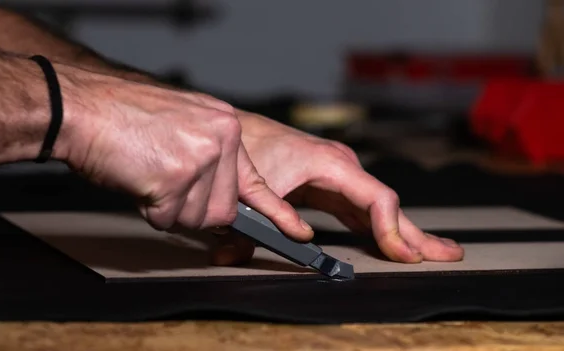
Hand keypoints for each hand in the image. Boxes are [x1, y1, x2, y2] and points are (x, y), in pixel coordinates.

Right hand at [58, 70, 312, 237]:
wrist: (82, 107)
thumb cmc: (123, 117)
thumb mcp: (183, 127)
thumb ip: (210, 161)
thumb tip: (222, 202)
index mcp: (225, 126)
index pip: (256, 181)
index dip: (277, 213)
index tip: (298, 233)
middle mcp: (220, 141)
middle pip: (223, 210)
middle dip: (193, 209)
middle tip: (165, 182)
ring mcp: (200, 160)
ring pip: (198, 219)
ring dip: (170, 209)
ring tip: (150, 174)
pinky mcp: (176, 179)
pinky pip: (168, 219)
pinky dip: (150, 210)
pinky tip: (139, 179)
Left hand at [211, 111, 463, 264]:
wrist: (234, 127)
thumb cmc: (247, 147)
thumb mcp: (252, 188)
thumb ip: (254, 224)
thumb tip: (261, 252)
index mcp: (332, 164)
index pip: (378, 199)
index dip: (393, 230)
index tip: (404, 257)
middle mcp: (342, 167)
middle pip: (388, 205)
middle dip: (417, 233)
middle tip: (450, 255)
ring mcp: (338, 176)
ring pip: (378, 208)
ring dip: (403, 232)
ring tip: (431, 252)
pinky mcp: (329, 184)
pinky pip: (361, 209)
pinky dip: (378, 227)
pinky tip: (390, 242)